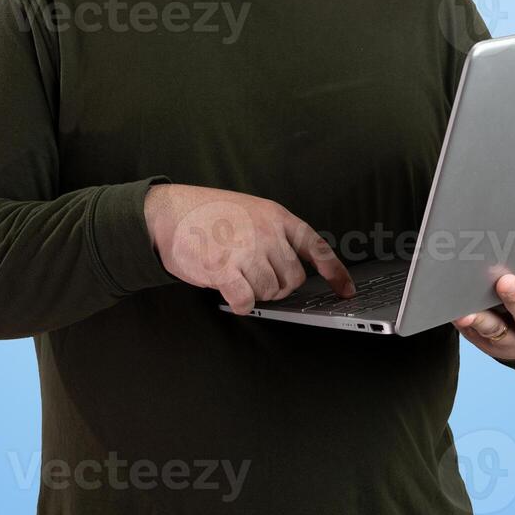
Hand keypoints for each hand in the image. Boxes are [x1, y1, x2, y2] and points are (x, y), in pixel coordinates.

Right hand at [144, 183, 354, 314]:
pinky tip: (231, 291)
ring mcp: (247, 251)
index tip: (346, 290)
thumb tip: (291, 268)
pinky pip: (247, 302)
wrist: (168, 213)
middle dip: (279, 286)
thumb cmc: (207, 213)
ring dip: (257, 293)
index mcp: (277, 216)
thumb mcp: (250, 210)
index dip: (335, 272)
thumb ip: (274, 234)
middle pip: (293, 278)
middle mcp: (267, 233)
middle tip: (257, 277)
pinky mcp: (226, 270)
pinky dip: (241, 303)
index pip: (315, 247)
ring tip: (238, 276)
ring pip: (271, 292)